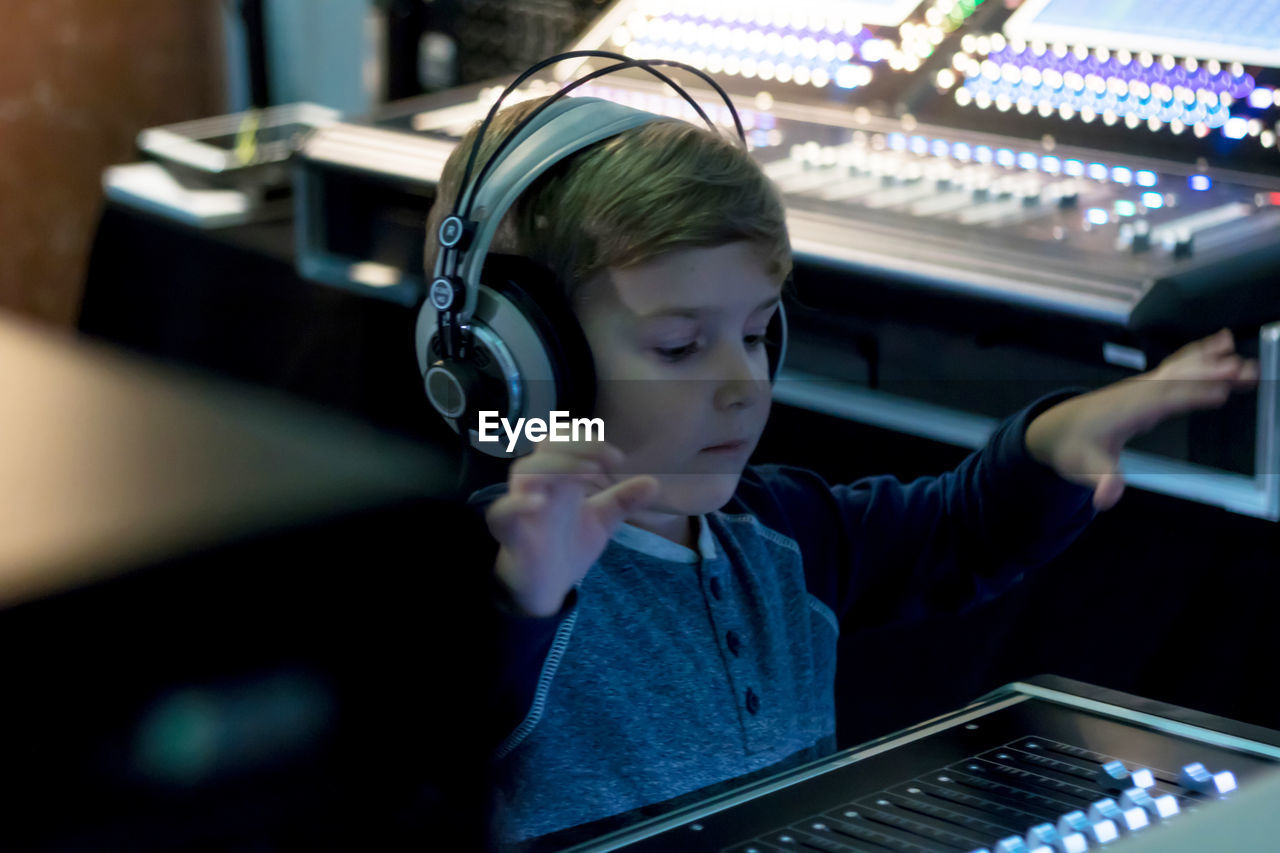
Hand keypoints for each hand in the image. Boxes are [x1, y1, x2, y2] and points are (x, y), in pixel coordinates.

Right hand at [486, 441, 658, 616]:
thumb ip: (623, 501)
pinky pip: (502, 512)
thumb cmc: (568, 547)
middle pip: (546, 448)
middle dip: (578, 446)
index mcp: (558, 477)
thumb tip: (654, 483)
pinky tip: (540, 502)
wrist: (548, 589)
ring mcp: (521, 506)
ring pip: (525, 471)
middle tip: (609, 463)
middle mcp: (538, 485)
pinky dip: (517, 504)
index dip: (588, 440)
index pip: (562, 439)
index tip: (617, 459)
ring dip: (559, 466)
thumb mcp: (601, 522)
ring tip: (591, 475)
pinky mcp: (509, 533)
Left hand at [1025, 328, 1258, 510]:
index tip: (1220, 393)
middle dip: (1211, 374)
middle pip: (1179, 380)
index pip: (1162, 402)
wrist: (1056, 429)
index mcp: (1127, 412)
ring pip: (1181, 369)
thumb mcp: (1083, 469)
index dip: (1189, 396)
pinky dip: (1200, 353)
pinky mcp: (1149, 386)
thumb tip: (1107, 497)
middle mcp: (1138, 393)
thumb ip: (1100, 481)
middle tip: (1246, 371)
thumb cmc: (1073, 448)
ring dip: (1212, 361)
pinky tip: (1222, 342)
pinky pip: (1178, 366)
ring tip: (1242, 357)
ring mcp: (1144, 386)